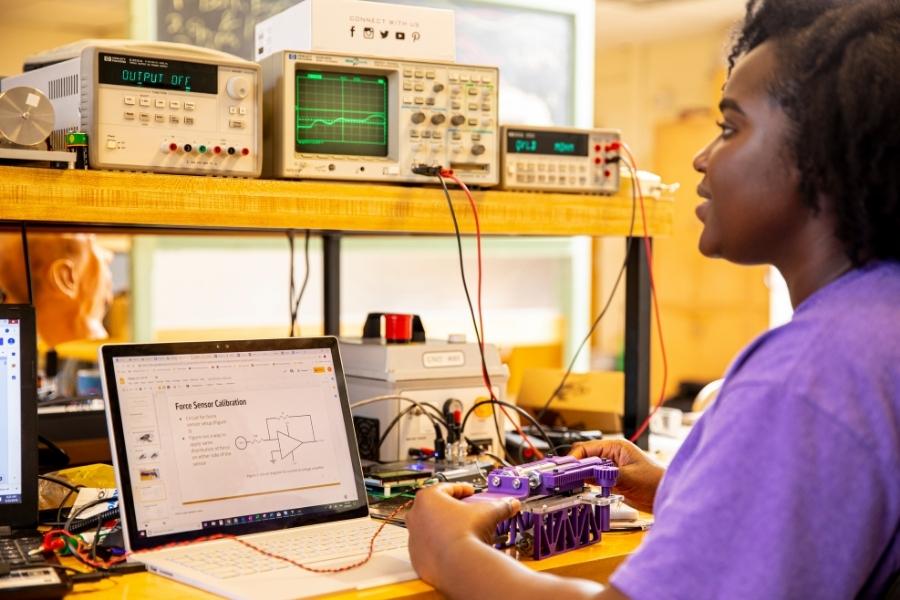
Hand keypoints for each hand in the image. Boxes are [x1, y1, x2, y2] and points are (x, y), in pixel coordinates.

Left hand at [405, 483, 519, 587]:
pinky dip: (439, 547)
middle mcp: (416, 515)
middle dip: (451, 508)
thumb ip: (500, 505)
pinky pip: (428, 548)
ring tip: (461, 531)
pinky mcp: (416, 556)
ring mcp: (414, 537)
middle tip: (466, 512)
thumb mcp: (488, 513)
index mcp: (428, 498)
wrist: (459, 564)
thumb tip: (510, 504)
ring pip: (429, 528)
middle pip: (434, 507)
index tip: (470, 493)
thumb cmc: (466, 534)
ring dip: (443, 528)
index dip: (462, 489)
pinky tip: (453, 549)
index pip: (446, 487)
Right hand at [569, 439, 663, 512]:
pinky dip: (587, 485)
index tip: (566, 470)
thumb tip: (589, 475)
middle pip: (585, 458)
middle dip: (574, 468)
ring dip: (580, 477)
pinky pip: (594, 480)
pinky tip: (583, 491)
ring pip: (587, 470)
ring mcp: (611, 468)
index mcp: (616, 447)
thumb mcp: (630, 477)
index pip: (587, 448)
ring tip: (571, 485)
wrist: (668, 496)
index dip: (574, 458)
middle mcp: (611, 456)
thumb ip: (608, 475)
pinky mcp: (612, 480)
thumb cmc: (656, 482)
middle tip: (565, 479)